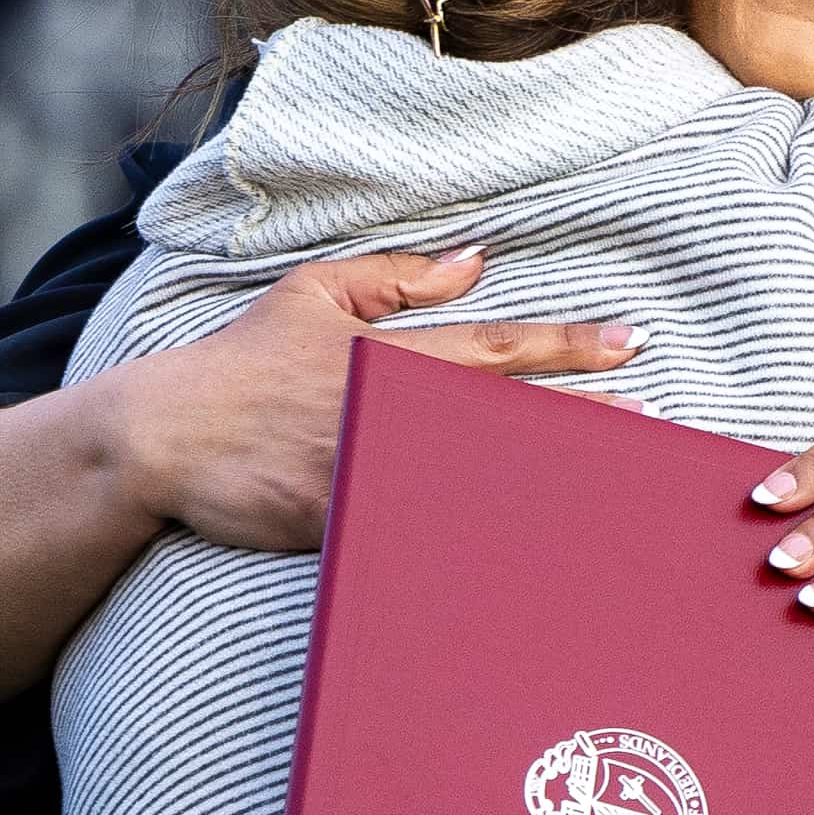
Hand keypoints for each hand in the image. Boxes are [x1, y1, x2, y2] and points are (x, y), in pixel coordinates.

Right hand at [99, 243, 633, 552]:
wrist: (163, 437)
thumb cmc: (239, 362)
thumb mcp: (311, 291)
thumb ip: (398, 274)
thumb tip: (476, 260)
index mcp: (388, 352)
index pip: (496, 345)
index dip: (566, 344)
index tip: (629, 342)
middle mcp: (391, 412)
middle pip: (508, 418)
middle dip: (583, 420)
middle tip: (651, 422)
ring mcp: (372, 471)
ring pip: (477, 479)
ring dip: (544, 483)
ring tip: (611, 489)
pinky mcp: (344, 522)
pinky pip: (422, 531)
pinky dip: (474, 541)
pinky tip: (528, 553)